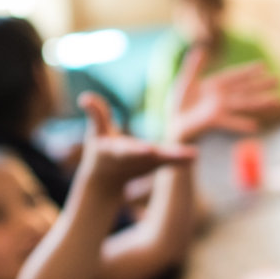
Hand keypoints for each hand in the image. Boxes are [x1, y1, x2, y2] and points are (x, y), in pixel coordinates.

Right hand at [78, 92, 194, 193]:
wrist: (106, 181)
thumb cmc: (99, 152)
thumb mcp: (95, 134)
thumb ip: (95, 115)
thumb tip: (84, 97)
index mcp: (119, 152)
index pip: (129, 151)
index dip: (138, 150)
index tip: (149, 150)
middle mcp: (136, 160)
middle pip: (153, 158)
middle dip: (167, 156)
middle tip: (181, 155)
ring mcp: (148, 165)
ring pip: (165, 161)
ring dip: (179, 158)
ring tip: (193, 155)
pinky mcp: (157, 165)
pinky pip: (171, 162)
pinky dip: (182, 160)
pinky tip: (195, 157)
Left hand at [168, 48, 279, 142]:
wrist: (175, 123)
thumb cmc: (181, 105)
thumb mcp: (186, 81)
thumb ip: (195, 66)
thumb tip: (202, 49)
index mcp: (216, 85)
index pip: (235, 76)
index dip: (248, 71)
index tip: (263, 66)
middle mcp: (222, 97)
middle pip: (245, 89)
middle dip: (261, 85)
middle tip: (278, 80)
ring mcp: (219, 108)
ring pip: (244, 103)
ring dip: (260, 102)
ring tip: (277, 101)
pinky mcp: (213, 120)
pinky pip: (230, 121)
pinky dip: (241, 124)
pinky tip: (255, 127)